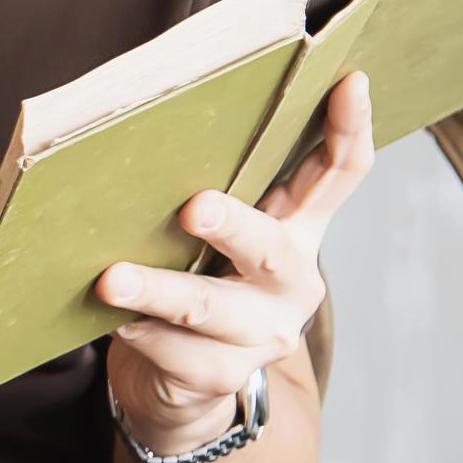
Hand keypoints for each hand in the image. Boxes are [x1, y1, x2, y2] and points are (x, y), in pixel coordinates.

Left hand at [98, 71, 374, 453]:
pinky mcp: (222, 374)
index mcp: (294, 230)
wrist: (177, 382)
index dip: (348, 128)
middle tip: (194, 207)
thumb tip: (151, 125)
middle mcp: (291, 281)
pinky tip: (116, 322)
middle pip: (270, 248)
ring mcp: (262, 333)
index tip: (349, 80)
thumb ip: (206, 187)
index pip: (338, 174)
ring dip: (160, 291)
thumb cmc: (190, 280)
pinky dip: (142, 334)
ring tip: (113, 280)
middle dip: (233, 227)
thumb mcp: (208, 234)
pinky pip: (178, 353)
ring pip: (209, 308)